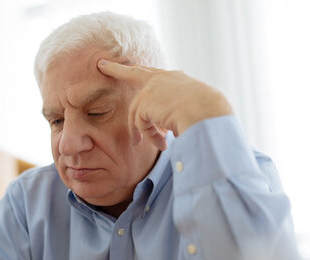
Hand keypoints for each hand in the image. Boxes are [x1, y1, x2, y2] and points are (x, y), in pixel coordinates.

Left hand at [97, 59, 232, 149]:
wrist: (207, 112)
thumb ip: (176, 113)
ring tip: (160, 145)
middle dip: (116, 69)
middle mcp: (163, 78)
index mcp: (176, 79)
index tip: (130, 66)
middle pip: (134, 73)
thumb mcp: (193, 110)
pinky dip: (150, 136)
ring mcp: (152, 88)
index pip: (154, 74)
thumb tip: (167, 130)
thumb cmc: (208, 114)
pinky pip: (141, 124)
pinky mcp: (145, 101)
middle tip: (101, 65)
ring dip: (145, 132)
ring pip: (137, 113)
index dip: (142, 72)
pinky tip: (163, 144)